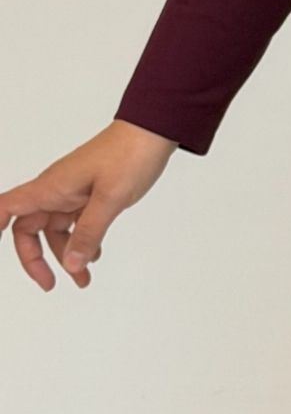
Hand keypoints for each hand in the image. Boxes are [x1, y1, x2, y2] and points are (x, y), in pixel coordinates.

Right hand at [0, 120, 178, 290]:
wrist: (153, 130)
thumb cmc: (130, 154)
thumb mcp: (110, 198)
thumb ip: (89, 233)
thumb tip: (70, 264)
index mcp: (52, 187)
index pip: (8, 207)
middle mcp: (57, 189)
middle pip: (30, 228)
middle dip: (35, 258)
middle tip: (51, 283)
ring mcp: (74, 191)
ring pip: (56, 230)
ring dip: (66, 255)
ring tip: (83, 278)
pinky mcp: (91, 193)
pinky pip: (77, 223)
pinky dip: (82, 241)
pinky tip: (95, 255)